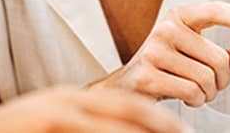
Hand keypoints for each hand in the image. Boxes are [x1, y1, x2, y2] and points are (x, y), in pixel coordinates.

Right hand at [0, 86, 184, 132]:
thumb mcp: (49, 119)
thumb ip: (80, 120)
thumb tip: (119, 126)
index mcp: (71, 98)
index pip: (129, 104)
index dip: (161, 119)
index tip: (184, 131)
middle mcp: (67, 103)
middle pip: (130, 112)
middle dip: (162, 127)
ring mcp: (55, 116)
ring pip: (116, 128)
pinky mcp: (46, 128)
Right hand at [88, 2, 229, 106]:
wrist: (127, 85)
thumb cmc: (165, 67)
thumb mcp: (195, 55)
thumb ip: (225, 55)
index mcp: (179, 16)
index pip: (216, 10)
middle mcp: (166, 29)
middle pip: (219, 59)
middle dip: (222, 80)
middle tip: (212, 85)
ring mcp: (154, 51)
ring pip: (206, 79)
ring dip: (208, 93)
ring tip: (195, 91)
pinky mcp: (147, 75)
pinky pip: (191, 92)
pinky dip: (196, 100)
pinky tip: (185, 97)